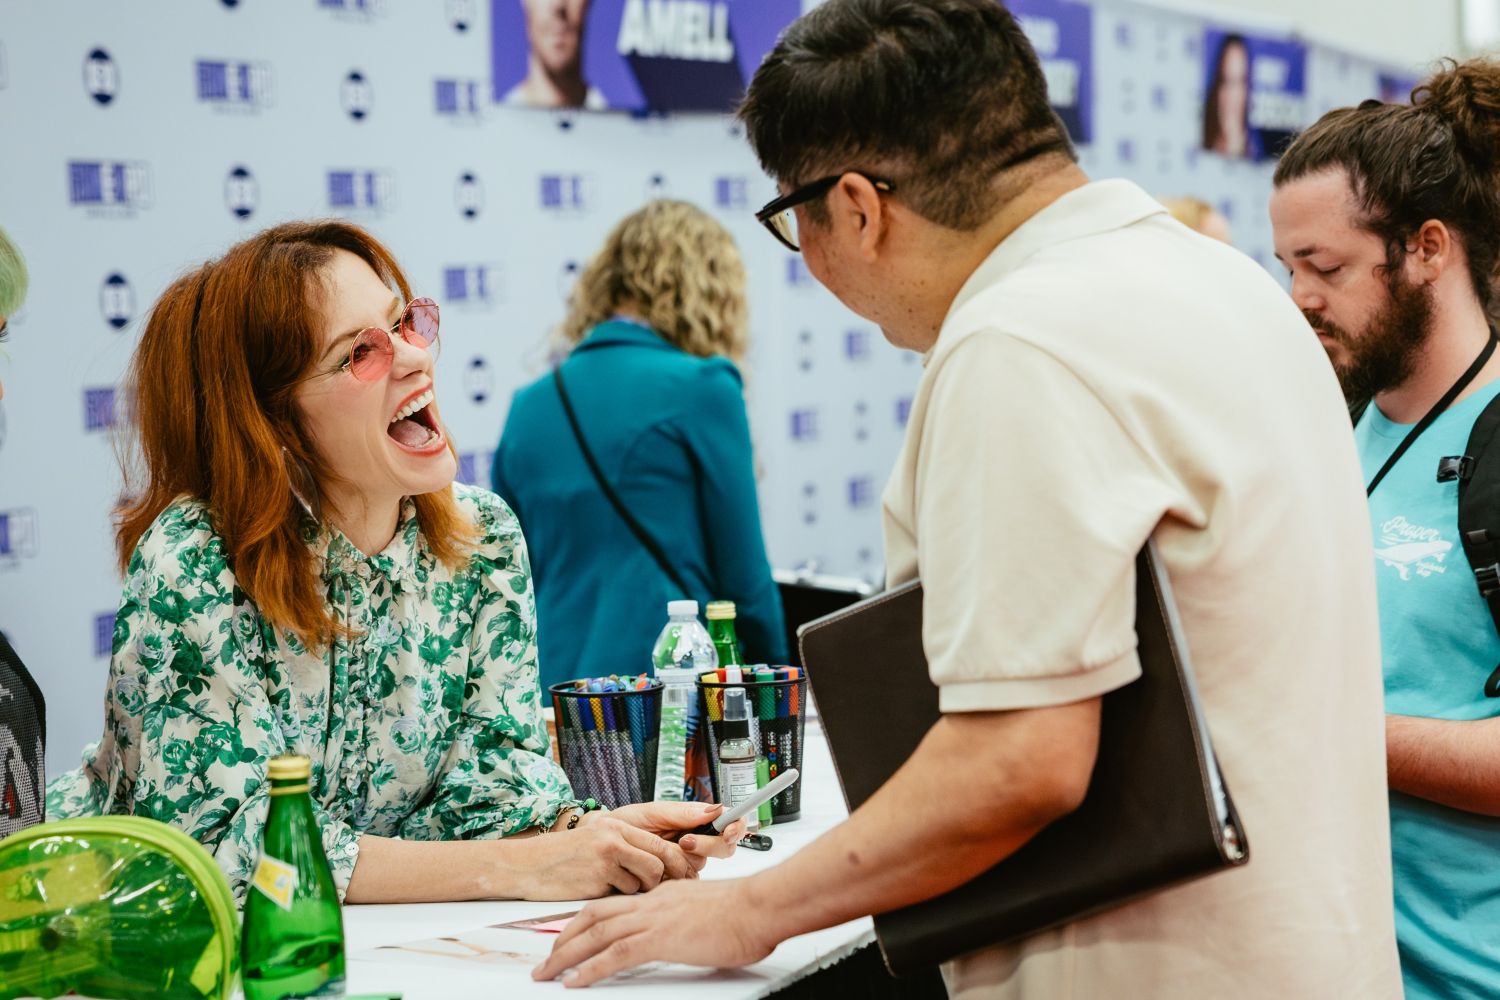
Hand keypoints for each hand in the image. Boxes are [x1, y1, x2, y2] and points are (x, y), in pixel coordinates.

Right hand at [510, 814, 700, 898]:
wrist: (530, 866)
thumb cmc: (568, 858)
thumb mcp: (599, 840)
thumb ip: (630, 847)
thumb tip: (667, 867)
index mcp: (619, 825)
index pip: (662, 843)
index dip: (680, 863)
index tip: (688, 877)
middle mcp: (615, 837)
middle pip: (660, 862)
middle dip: (666, 881)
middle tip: (664, 892)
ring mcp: (606, 857)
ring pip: (645, 881)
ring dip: (639, 891)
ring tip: (620, 888)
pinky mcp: (597, 879)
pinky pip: (624, 895)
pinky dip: (619, 898)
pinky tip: (602, 892)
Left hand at [531, 878, 776, 986]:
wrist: (759, 907)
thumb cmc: (745, 911)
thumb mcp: (706, 911)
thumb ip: (688, 919)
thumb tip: (687, 933)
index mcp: (662, 895)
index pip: (615, 904)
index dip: (588, 919)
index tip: (572, 933)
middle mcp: (651, 902)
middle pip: (594, 915)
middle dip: (566, 936)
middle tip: (548, 957)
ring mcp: (653, 918)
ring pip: (596, 933)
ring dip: (566, 955)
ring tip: (547, 973)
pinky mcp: (659, 938)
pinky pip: (614, 955)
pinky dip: (589, 969)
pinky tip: (573, 982)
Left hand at [596, 801, 746, 870]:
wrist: (597, 848)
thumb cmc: (623, 826)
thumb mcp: (652, 813)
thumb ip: (683, 813)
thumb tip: (715, 809)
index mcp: (694, 824)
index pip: (728, 824)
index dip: (736, 827)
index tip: (728, 830)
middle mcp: (694, 845)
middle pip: (722, 848)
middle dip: (706, 845)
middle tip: (684, 841)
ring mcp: (684, 866)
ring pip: (702, 867)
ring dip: (685, 860)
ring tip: (663, 852)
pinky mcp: (672, 885)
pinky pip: (683, 886)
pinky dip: (672, 877)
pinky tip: (658, 871)